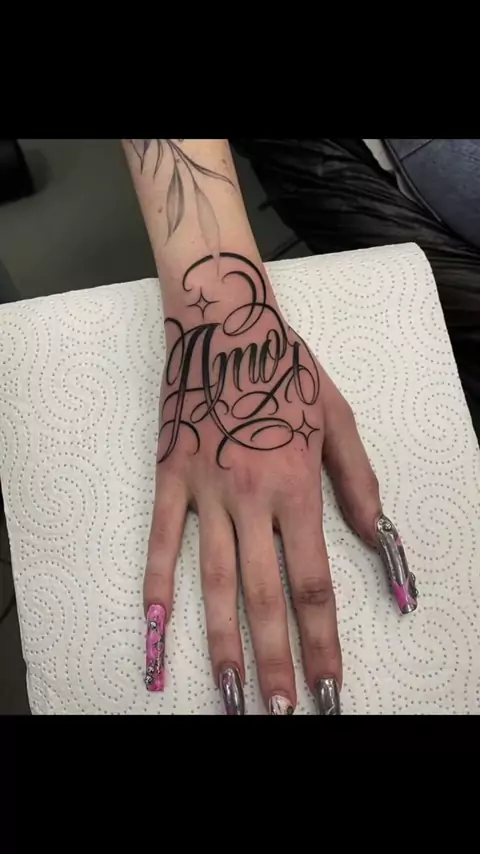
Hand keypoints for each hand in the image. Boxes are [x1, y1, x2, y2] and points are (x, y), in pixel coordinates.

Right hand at [143, 253, 382, 713]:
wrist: (223, 324)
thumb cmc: (285, 370)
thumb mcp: (338, 419)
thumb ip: (360, 485)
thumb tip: (383, 545)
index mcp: (297, 485)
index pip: (313, 582)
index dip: (324, 641)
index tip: (331, 685)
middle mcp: (250, 498)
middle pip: (263, 596)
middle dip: (277, 660)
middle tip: (283, 712)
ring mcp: (203, 490)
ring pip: (211, 581)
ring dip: (221, 642)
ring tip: (230, 695)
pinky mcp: (169, 478)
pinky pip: (159, 541)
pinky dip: (156, 587)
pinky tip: (155, 633)